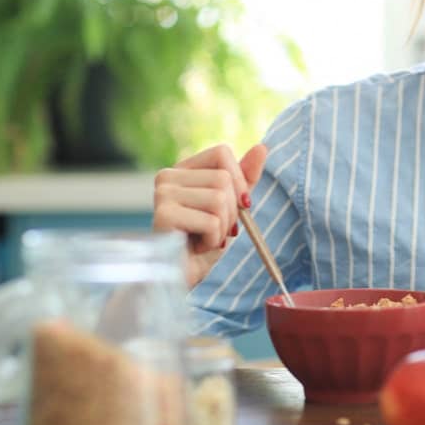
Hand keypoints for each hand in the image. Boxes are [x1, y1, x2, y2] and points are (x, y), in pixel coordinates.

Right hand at [153, 143, 267, 287]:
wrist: (181, 277)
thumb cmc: (204, 241)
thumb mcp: (231, 207)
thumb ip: (244, 178)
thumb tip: (262, 147)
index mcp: (183, 169)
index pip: (222, 152)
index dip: (239, 180)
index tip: (236, 206)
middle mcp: (167, 176)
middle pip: (224, 179)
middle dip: (231, 212)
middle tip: (214, 230)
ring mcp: (162, 194)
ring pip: (219, 199)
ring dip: (222, 228)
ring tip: (204, 238)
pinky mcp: (163, 215)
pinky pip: (211, 221)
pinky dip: (212, 240)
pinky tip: (196, 247)